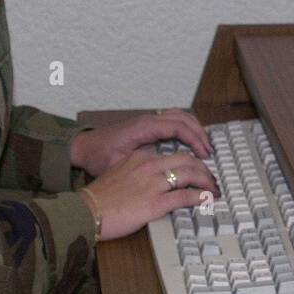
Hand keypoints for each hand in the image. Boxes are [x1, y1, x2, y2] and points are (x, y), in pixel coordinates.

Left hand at [69, 109, 212, 177]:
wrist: (83, 147)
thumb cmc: (99, 157)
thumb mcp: (119, 165)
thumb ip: (141, 168)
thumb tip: (164, 177)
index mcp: (143, 127)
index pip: (178, 126)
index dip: (194, 139)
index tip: (204, 154)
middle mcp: (148, 120)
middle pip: (183, 118)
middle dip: (200, 134)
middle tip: (210, 153)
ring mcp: (148, 120)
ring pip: (180, 116)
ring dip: (194, 129)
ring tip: (204, 148)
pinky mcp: (148, 125)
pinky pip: (173, 121)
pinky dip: (186, 129)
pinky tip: (191, 144)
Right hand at [81, 147, 219, 240]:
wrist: (86, 212)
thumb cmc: (99, 198)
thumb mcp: (119, 174)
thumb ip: (138, 172)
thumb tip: (156, 180)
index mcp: (140, 157)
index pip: (174, 154)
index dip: (191, 162)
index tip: (198, 169)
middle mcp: (148, 165)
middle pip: (187, 160)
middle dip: (204, 169)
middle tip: (212, 179)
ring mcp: (152, 183)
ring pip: (190, 174)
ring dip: (207, 181)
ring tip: (213, 189)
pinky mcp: (154, 202)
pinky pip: (185, 196)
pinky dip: (200, 197)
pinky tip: (206, 199)